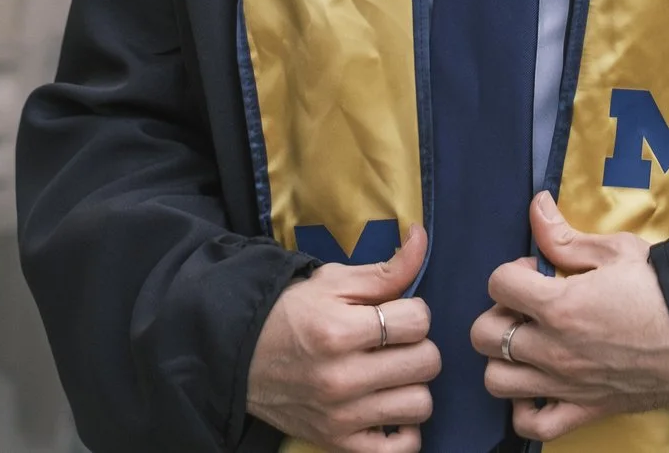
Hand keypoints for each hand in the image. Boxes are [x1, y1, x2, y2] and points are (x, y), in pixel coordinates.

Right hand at [248, 225, 439, 452]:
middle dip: (418, 346)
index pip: (419, 321)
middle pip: (427, 363)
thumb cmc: (290, 314)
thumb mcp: (331, 282)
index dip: (414, 311)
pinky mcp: (338, 444)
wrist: (241, 358)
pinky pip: (400, 449)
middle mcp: (342, 378)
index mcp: (339, 331)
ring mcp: (341, 417)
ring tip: (392, 374)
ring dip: (413, 386)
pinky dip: (404, 430)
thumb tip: (423, 237)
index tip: (397, 313)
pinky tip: (390, 408)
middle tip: (396, 343)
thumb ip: (385, 269)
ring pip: (420, 405)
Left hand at [471, 193, 668, 441]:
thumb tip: (536, 205)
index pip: (498, 283)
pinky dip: (526, 409)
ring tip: (529, 345)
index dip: (513, 271)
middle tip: (528, 308)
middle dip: (499, 313)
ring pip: (497, 380)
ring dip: (504, 359)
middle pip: (484, 334)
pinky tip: (538, 388)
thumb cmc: (662, 290)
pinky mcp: (583, 410)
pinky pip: (533, 425)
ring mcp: (564, 385)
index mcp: (558, 305)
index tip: (537, 272)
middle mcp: (553, 349)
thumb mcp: (616, 251)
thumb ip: (566, 236)